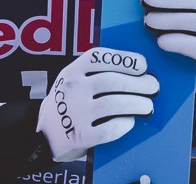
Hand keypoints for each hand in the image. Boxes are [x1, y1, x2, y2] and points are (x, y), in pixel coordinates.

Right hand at [36, 47, 158, 161]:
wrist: (43, 138)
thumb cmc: (66, 105)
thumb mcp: (70, 82)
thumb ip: (92, 74)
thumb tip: (134, 70)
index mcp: (70, 72)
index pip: (99, 58)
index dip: (124, 59)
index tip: (142, 65)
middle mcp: (72, 89)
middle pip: (112, 81)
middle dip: (138, 83)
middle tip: (153, 86)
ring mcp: (75, 113)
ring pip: (114, 104)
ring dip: (136, 103)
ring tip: (147, 105)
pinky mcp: (80, 136)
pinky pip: (109, 129)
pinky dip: (123, 124)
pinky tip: (129, 122)